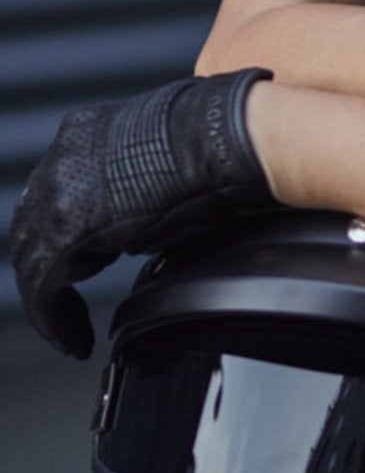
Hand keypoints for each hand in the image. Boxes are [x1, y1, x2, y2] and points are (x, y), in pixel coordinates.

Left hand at [8, 68, 274, 359]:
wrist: (225, 137)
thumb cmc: (221, 146)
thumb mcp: (168, 171)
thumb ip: (138, 202)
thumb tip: (140, 239)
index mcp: (86, 133)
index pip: (54, 193)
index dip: (63, 237)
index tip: (85, 267)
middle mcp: (64, 157)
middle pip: (31, 226)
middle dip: (49, 269)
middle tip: (68, 307)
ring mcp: (60, 189)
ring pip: (30, 258)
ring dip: (49, 300)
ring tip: (73, 333)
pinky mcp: (67, 228)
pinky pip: (42, 287)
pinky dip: (54, 319)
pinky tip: (75, 340)